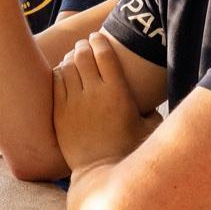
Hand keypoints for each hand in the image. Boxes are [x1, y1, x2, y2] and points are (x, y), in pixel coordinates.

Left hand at [52, 31, 158, 169]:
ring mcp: (74, 103)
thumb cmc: (128, 151)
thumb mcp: (149, 128)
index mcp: (118, 93)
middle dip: (83, 46)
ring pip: (67, 67)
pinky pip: (56, 82)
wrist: (100, 173)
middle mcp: (94, 94)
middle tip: (84, 45)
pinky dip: (59, 72)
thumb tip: (154, 99)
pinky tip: (63, 72)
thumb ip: (152, 109)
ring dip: (70, 57)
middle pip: (83, 55)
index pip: (105, 54)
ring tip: (74, 57)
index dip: (100, 41)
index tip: (98, 37)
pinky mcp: (59, 113)